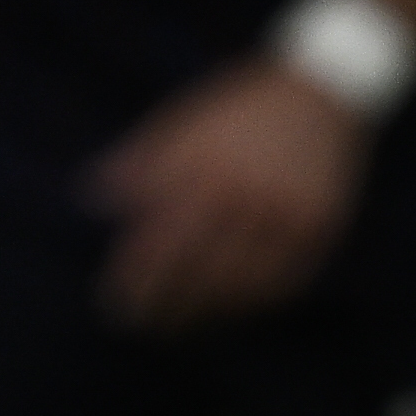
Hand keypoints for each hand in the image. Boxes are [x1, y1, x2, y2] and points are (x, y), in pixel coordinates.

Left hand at [88, 58, 363, 328]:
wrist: (323, 86)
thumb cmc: (239, 107)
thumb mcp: (183, 118)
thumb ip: (140, 159)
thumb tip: (92, 197)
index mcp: (205, 167)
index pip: (158, 240)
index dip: (133, 280)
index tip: (114, 305)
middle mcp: (246, 193)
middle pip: (195, 269)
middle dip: (164, 307)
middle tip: (141, 329)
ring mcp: (287, 213)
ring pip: (239, 283)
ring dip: (206, 313)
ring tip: (182, 329)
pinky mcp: (321, 226)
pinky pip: (284, 281)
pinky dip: (254, 302)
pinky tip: (231, 311)